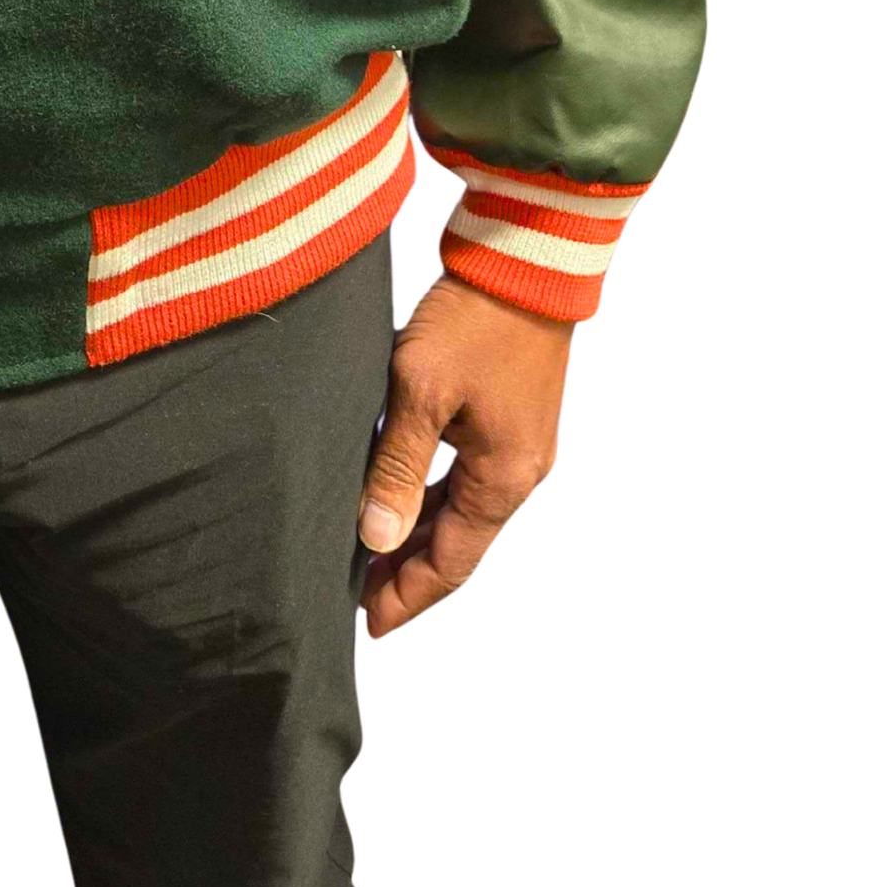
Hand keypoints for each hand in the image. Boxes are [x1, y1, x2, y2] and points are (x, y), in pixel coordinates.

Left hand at [356, 269, 574, 641]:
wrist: (526, 259)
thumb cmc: (472, 320)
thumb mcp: (420, 389)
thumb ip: (398, 466)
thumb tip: (377, 539)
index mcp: (503, 482)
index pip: (451, 566)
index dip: (408, 599)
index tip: (367, 627)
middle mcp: (521, 476)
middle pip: (460, 547)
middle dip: (411, 576)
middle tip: (361, 601)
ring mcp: (523, 447)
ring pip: (466, 514)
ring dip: (423, 538)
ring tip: (374, 557)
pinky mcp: (514, 417)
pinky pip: (472, 481)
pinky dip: (437, 501)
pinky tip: (406, 499)